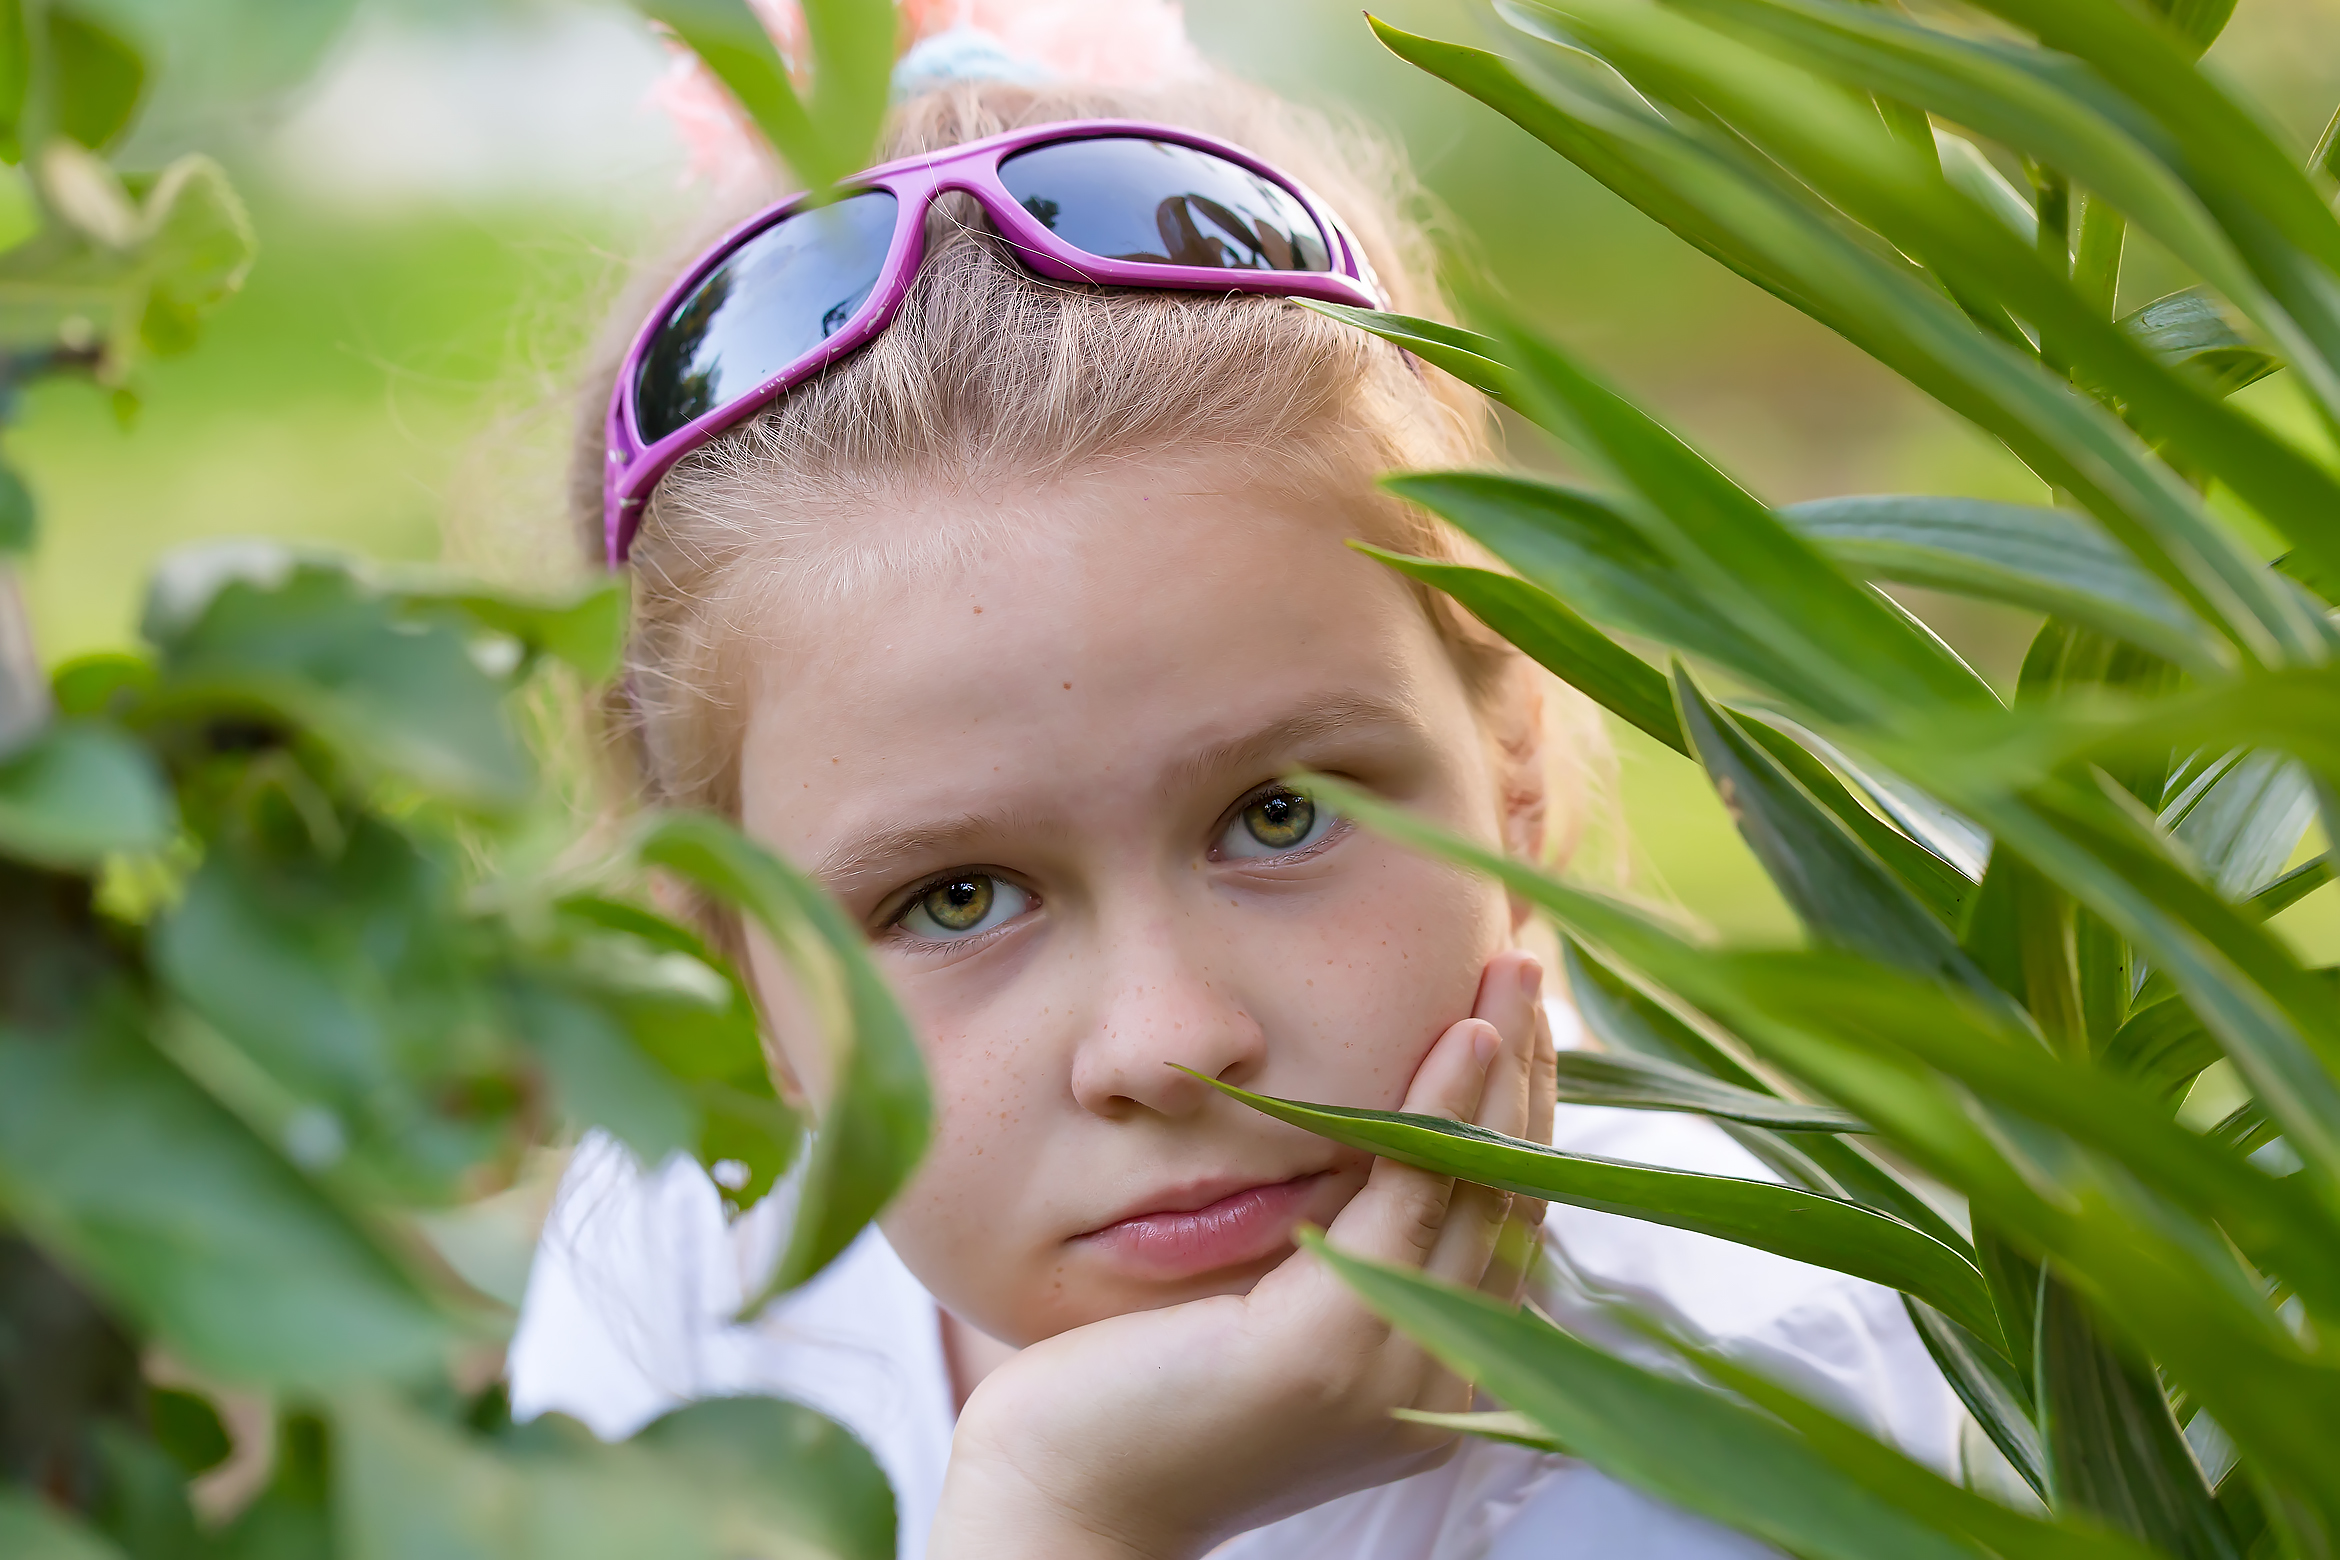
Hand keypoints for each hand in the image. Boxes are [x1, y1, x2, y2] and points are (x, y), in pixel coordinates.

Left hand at [929, 951, 1551, 1559]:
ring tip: (1510, 968)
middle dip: (1528, 1071)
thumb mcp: (1268, 1301)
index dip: (1519, 1112)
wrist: (1065, 1491)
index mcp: (1426, 1369)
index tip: (1515, 1015)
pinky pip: (1410, 1196)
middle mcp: (1435, 1377)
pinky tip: (1460, 1037)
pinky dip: (1445, 1108)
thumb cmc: (1144, 1388)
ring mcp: (1392, 1366)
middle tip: (1525, 963)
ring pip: (1479, 1185)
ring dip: (1503, 1067)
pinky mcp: (1331, 1344)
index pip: (1500, 1220)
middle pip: (1511, 1194)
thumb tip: (1364, 1135)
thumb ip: (1333, 1242)